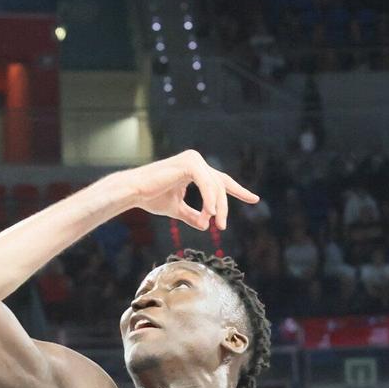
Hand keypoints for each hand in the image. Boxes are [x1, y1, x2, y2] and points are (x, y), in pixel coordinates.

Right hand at [113, 150, 260, 232]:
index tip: (254, 199)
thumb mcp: (176, 209)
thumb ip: (192, 215)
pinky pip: (207, 184)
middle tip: (222, 227)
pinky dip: (210, 200)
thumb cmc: (150, 197)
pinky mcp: (189, 164)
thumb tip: (205, 226)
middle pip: (220, 185)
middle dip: (225, 207)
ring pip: (216, 185)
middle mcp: (195, 161)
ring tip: (215, 223)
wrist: (134, 192)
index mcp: (194, 169)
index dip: (238, 191)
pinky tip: (210, 213)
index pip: (221, 180)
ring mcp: (193, 160)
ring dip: (217, 207)